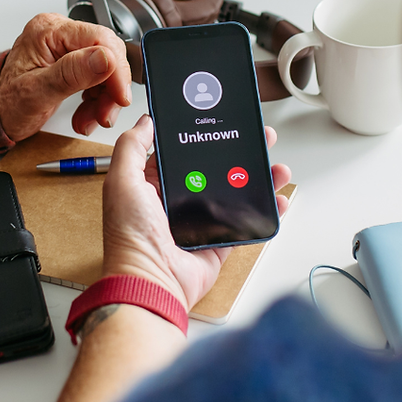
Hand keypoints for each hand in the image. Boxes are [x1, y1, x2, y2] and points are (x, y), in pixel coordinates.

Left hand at [0, 13, 131, 141]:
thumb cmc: (6, 102)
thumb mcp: (36, 92)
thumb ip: (71, 74)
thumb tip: (105, 59)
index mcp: (48, 31)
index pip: (99, 39)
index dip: (116, 70)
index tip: (120, 97)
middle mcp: (59, 32)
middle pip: (107, 53)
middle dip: (110, 88)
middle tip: (104, 115)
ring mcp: (66, 46)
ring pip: (107, 68)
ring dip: (104, 98)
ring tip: (90, 120)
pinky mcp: (72, 60)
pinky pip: (99, 76)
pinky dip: (98, 99)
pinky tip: (86, 114)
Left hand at [101, 115, 291, 308]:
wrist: (150, 282)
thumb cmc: (130, 236)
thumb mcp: (122, 181)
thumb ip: (131, 147)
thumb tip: (145, 121)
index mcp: (151, 184)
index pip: (180, 151)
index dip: (199, 134)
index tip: (219, 119)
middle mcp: (175, 201)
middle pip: (213, 168)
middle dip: (237, 151)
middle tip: (259, 137)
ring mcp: (198, 221)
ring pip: (234, 192)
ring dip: (257, 176)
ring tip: (275, 164)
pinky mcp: (217, 242)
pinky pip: (245, 222)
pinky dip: (265, 210)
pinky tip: (279, 198)